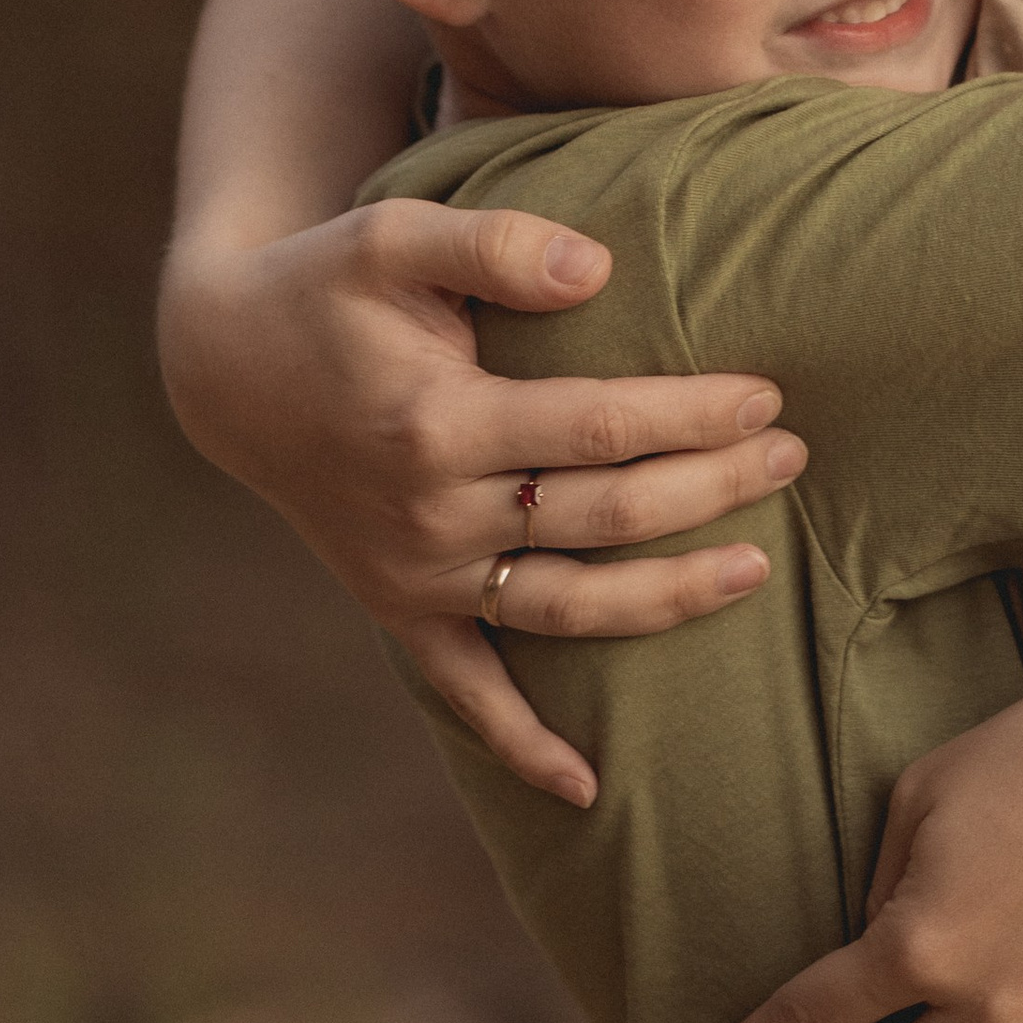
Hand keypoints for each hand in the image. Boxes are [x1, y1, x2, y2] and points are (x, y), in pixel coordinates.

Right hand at [158, 197, 801, 804]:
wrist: (229, 367)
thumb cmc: (326, 284)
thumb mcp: (395, 235)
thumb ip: (497, 244)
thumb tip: (600, 270)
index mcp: (438, 423)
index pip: (601, 427)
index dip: (693, 415)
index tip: (766, 395)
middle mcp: (431, 516)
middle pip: (604, 516)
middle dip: (710, 488)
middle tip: (793, 455)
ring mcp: (416, 576)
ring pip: (565, 610)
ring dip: (667, 598)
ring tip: (759, 568)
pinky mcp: (399, 609)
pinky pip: (467, 691)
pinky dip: (521, 745)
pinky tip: (586, 787)